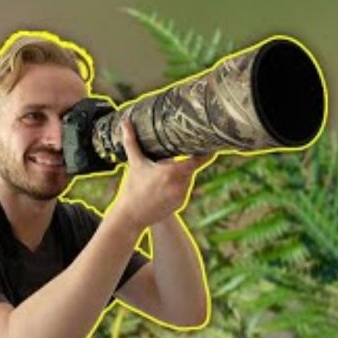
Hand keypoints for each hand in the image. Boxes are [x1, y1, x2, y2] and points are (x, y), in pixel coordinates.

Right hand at [110, 117, 212, 232]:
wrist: (131, 216)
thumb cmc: (133, 187)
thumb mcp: (135, 163)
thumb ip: (131, 141)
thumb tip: (125, 121)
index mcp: (173, 172)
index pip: (199, 160)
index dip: (207, 152)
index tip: (212, 144)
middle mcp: (181, 184)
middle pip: (192, 167)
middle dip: (187, 160)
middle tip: (185, 151)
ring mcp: (182, 195)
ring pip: (187, 178)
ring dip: (181, 173)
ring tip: (165, 172)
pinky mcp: (181, 203)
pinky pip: (183, 188)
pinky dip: (178, 184)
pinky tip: (164, 185)